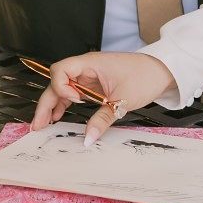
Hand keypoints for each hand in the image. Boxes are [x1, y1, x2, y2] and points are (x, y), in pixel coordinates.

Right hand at [29, 52, 176, 144]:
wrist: (163, 71)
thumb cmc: (145, 76)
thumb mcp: (123, 100)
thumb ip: (103, 118)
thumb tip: (88, 139)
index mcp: (90, 63)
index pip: (61, 70)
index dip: (61, 87)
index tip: (75, 100)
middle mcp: (86, 68)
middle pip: (57, 82)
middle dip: (46, 103)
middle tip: (38, 125)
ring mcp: (89, 77)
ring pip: (64, 90)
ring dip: (53, 106)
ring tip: (44, 126)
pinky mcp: (94, 85)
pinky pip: (75, 94)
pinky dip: (66, 105)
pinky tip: (59, 118)